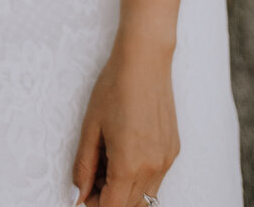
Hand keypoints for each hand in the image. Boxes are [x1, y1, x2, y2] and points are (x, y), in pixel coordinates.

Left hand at [72, 41, 178, 206]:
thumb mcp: (91, 127)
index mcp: (129, 165)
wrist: (145, 60)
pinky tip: (125, 152)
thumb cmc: (115, 86)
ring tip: (108, 161)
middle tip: (93, 176)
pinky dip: (139, 177)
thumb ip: (84, 165)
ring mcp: (166, 161)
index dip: (94, 204)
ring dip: (124, 189)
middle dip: (108, 198)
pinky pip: (155, 179)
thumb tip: (80, 192)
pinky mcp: (172, 151)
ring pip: (144, 196)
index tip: (84, 192)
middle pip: (129, 206)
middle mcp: (152, 168)